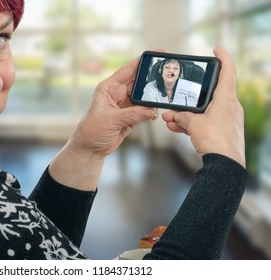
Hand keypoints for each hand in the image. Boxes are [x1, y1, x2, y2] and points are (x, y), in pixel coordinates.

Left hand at [68, 58, 157, 156]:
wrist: (90, 149)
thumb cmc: (92, 131)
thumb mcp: (112, 119)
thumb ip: (133, 114)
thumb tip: (151, 110)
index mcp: (108, 88)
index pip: (128, 70)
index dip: (142, 61)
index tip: (157, 53)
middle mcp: (116, 94)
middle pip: (138, 82)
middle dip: (151, 81)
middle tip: (166, 79)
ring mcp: (123, 105)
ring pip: (142, 97)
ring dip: (151, 99)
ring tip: (161, 100)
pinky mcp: (129, 116)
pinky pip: (143, 110)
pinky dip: (149, 112)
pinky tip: (153, 114)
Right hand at [162, 46, 244, 166]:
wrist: (226, 165)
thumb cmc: (216, 141)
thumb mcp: (193, 123)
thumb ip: (182, 116)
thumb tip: (174, 115)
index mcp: (227, 99)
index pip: (228, 71)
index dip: (223, 57)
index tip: (216, 49)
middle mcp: (230, 107)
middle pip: (209, 94)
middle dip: (190, 96)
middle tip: (178, 95)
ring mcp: (227, 120)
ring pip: (204, 111)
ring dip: (186, 114)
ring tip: (170, 119)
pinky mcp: (222, 131)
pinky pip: (204, 122)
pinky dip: (191, 124)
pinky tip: (176, 127)